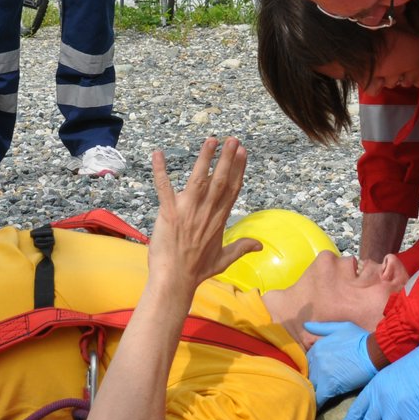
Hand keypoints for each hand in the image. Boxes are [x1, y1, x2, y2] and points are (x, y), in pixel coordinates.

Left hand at [147, 138, 254, 291]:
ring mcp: (187, 211)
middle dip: (227, 158)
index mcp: (219, 219)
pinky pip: (164, 188)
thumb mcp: (224, 259)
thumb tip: (260, 246)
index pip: (232, 189)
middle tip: (233, 139)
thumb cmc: (197, 271)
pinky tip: (158, 154)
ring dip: (205, 158)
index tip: (243, 153)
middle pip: (220, 180)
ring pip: (199, 179)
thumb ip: (241, 248)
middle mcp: (206, 211)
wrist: (175, 280)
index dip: (238, 169)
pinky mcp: (169, 212)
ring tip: (212, 140)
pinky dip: (160, 171)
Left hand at [304, 321, 378, 404]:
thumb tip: (304, 325)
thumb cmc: (360, 339)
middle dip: (313, 382)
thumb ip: (321, 328)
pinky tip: (315, 410)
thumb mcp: (340, 327)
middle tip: (317, 389)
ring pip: (310, 387)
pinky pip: (317, 399)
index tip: (318, 375)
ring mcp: (321, 373)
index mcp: (317, 347)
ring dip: (313, 393)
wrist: (374, 352)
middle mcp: (316, 360)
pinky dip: (316, 404)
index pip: (307, 362)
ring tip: (314, 400)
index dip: (313, 370)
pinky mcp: (329, 386)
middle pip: (308, 375)